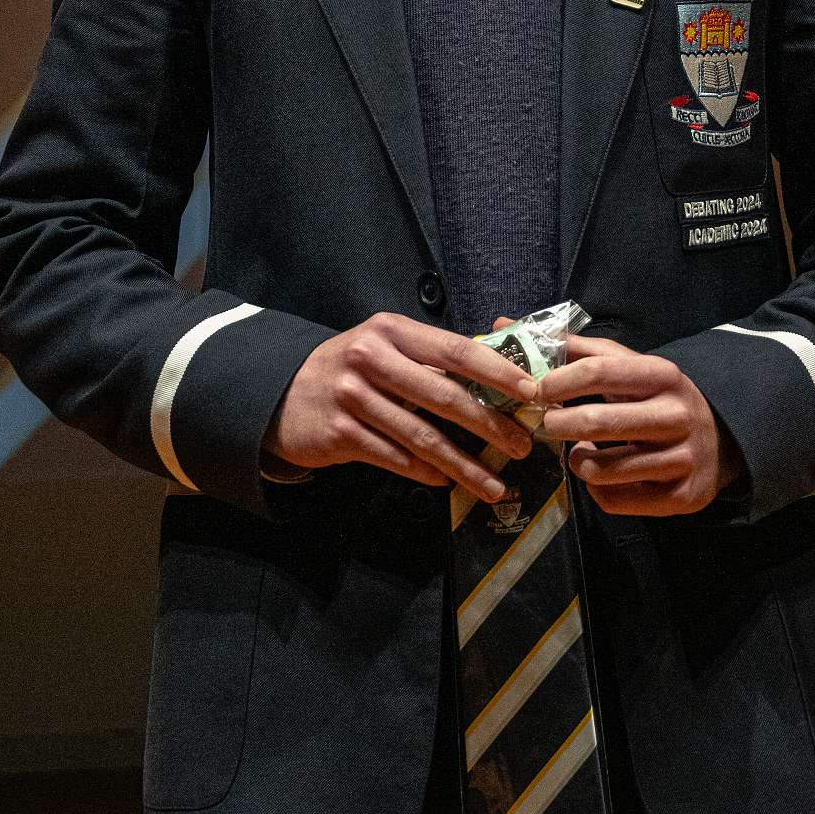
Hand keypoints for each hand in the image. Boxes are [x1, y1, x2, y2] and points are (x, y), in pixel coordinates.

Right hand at [263, 313, 536, 501]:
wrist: (283, 393)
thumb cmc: (351, 368)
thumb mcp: (385, 347)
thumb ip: (430, 356)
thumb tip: (498, 371)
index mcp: (392, 330)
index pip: (456, 349)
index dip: (497, 372)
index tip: (531, 392)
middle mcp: (372, 358)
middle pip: (444, 396)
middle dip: (490, 424)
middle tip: (521, 445)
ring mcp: (353, 397)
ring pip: (423, 436)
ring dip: (464, 464)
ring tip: (493, 483)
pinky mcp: (340, 433)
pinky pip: (396, 458)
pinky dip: (426, 473)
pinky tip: (448, 482)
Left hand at [539, 334, 743, 516]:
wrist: (719, 441)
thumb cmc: (661, 399)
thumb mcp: (636, 368)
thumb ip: (587, 352)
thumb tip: (528, 331)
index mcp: (663, 375)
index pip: (598, 371)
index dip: (559, 380)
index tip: (538, 389)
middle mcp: (675, 416)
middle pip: (594, 422)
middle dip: (556, 423)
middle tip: (548, 423)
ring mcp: (680, 459)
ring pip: (600, 470)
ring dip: (577, 460)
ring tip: (580, 450)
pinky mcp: (679, 496)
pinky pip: (614, 499)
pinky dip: (596, 488)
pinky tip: (603, 474)